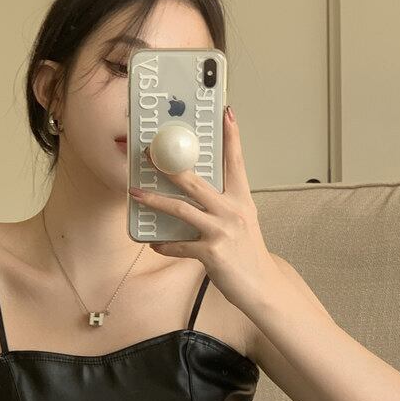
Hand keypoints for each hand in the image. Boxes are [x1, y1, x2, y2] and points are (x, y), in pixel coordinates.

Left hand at [128, 105, 277, 314]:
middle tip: (149, 154)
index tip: (226, 113)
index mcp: (242, 200)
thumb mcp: (242, 222)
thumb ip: (223, 205)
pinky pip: (179, 245)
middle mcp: (232, 211)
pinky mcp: (211, 253)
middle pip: (195, 181)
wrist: (262, 287)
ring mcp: (222, 231)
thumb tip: (195, 194)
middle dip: (168, 166)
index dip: (232, 136)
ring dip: (154, 200)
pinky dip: (164, 244)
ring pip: (180, 209)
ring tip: (136, 193)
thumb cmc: (249, 254)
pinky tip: (155, 243)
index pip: (236, 162)